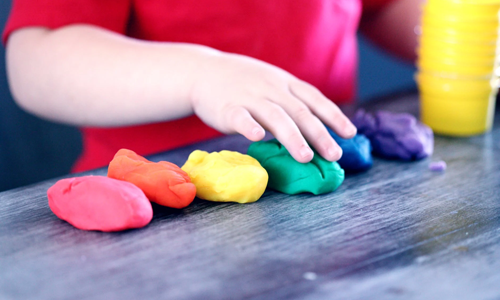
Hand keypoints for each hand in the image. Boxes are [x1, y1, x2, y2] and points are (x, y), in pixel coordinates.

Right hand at [190, 52, 356, 162]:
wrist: (202, 71)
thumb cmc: (243, 82)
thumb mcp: (271, 83)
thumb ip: (291, 101)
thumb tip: (318, 128)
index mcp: (284, 83)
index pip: (314, 99)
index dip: (334, 116)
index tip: (350, 133)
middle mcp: (271, 88)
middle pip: (300, 111)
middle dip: (319, 134)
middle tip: (334, 155)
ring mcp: (249, 97)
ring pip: (275, 116)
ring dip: (292, 137)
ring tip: (306, 157)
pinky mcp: (227, 107)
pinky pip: (240, 117)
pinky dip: (249, 126)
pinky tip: (258, 137)